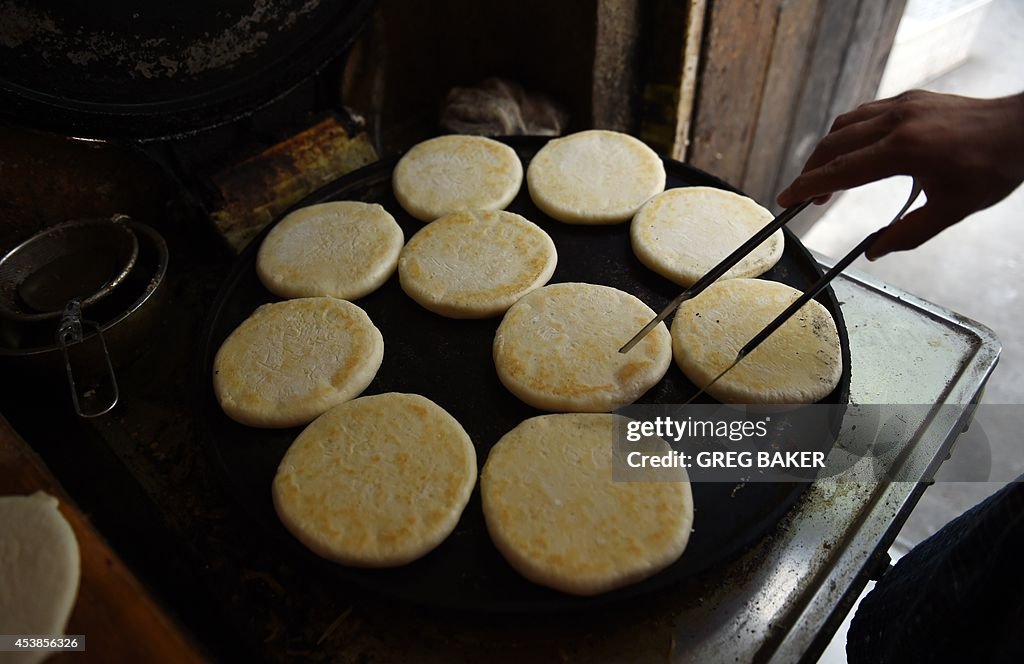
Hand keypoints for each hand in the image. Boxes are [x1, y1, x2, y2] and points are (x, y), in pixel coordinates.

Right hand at [776, 90, 1023, 258]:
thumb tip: (874, 251)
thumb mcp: (951, 210)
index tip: (786, 199)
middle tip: (804, 196)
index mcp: (904, 151)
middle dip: (812, 171)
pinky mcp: (912, 99)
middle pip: (834, 145)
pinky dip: (849, 133)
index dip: (808, 187)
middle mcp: (898, 122)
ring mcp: (904, 106)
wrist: (1023, 129)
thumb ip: (908, 234)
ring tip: (826, 177)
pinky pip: (865, 113)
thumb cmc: (993, 169)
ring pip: (846, 124)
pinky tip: (852, 151)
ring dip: (828, 151)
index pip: (840, 171)